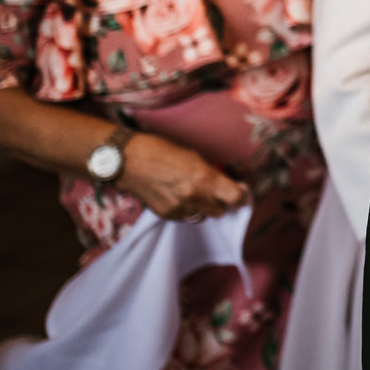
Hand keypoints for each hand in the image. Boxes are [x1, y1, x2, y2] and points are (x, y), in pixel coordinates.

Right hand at [118, 133, 247, 221]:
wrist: (130, 161)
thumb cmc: (163, 151)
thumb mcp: (195, 157)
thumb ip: (211, 174)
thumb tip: (226, 184)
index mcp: (205, 178)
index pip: (235, 198)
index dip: (239, 196)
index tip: (239, 192)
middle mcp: (194, 197)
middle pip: (220, 211)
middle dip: (221, 202)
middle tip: (216, 192)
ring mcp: (179, 208)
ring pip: (202, 217)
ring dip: (203, 208)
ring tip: (193, 193)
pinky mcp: (166, 215)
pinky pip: (185, 218)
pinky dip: (186, 210)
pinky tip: (177, 196)